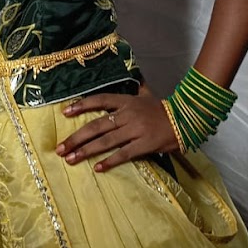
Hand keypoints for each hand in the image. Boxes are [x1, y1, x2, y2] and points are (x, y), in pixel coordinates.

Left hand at [56, 85, 178, 171]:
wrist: (186, 119)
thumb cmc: (164, 109)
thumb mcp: (147, 95)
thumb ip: (137, 89)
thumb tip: (134, 79)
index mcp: (127, 101)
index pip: (100, 100)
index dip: (82, 105)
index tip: (65, 112)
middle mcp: (128, 114)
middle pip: (97, 125)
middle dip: (76, 137)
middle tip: (61, 148)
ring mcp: (136, 130)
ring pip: (106, 141)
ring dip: (86, 150)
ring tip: (71, 159)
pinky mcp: (144, 144)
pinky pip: (124, 154)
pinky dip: (110, 161)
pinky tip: (98, 168)